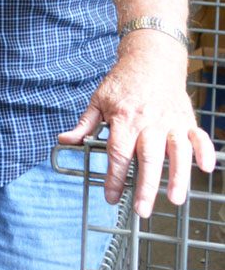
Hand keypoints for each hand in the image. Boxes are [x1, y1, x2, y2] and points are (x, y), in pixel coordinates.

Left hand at [58, 32, 216, 217]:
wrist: (150, 60)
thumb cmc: (122, 82)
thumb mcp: (98, 100)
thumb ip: (84, 123)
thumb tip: (64, 140)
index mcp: (124, 118)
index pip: (118, 153)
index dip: (114, 177)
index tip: (110, 196)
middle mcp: (149, 122)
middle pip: (147, 158)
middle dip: (145, 186)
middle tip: (142, 210)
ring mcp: (171, 121)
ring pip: (176, 152)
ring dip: (177, 176)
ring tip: (174, 199)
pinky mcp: (187, 120)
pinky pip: (199, 138)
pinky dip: (205, 152)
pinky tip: (206, 169)